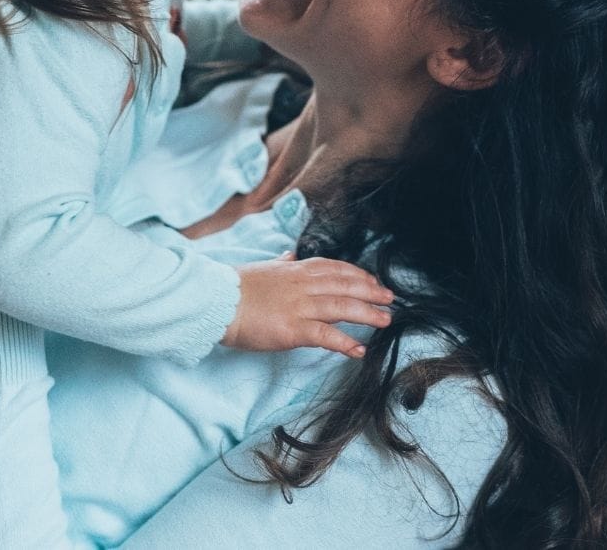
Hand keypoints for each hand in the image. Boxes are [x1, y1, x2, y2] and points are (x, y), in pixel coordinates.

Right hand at [221, 254, 394, 358]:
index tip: (372, 281)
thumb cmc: (236, 287)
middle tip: (389, 299)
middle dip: (371, 292)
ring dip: (367, 314)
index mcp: (295, 270)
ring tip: (386, 321)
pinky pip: (326, 335)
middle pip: (345, 286)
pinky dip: (345, 342)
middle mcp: (302, 285)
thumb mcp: (263, 269)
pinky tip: (359, 350)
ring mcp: (299, 307)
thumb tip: (289, 256)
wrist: (217, 302)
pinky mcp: (293, 329)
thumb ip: (281, 264)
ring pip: (342, 307)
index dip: (357, 274)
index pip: (335, 268)